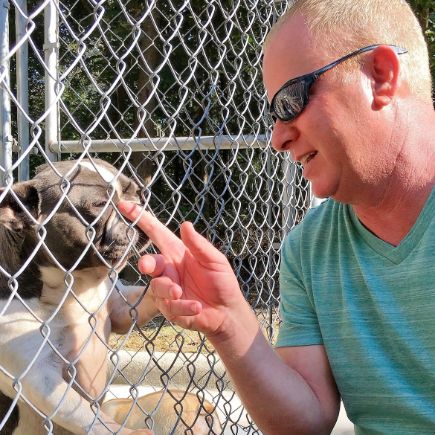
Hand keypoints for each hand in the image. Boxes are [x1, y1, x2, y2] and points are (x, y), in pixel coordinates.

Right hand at [118, 202, 245, 336]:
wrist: (228, 312)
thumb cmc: (222, 282)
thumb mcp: (215, 261)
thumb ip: (199, 245)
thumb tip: (185, 224)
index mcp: (178, 253)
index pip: (156, 233)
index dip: (141, 219)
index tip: (124, 205)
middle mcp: (169, 269)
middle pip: (149, 262)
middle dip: (146, 263)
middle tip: (146, 266)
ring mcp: (168, 290)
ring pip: (157, 287)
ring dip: (168, 289)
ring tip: (181, 293)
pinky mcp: (170, 309)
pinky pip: (170, 307)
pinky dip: (183, 307)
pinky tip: (196, 307)